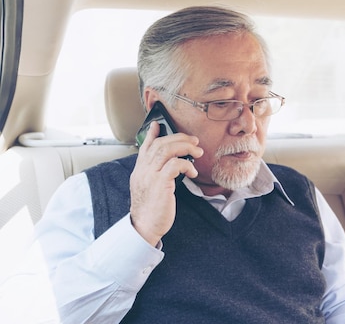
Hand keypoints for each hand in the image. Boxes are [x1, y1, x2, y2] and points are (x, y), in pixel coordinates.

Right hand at [129, 121, 203, 245]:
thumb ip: (156, 176)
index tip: (158, 124)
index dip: (152, 134)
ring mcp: (150, 176)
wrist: (144, 227)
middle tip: (194, 141)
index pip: (145, 147)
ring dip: (185, 147)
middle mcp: (143, 170)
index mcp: (140, 171)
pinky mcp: (160, 183)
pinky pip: (175, 165)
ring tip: (197, 151)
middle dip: (179, 138)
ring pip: (167, 150)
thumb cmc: (152, 210)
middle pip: (160, 144)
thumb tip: (171, 167)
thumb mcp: (150, 189)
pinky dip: (187, 164)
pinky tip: (193, 171)